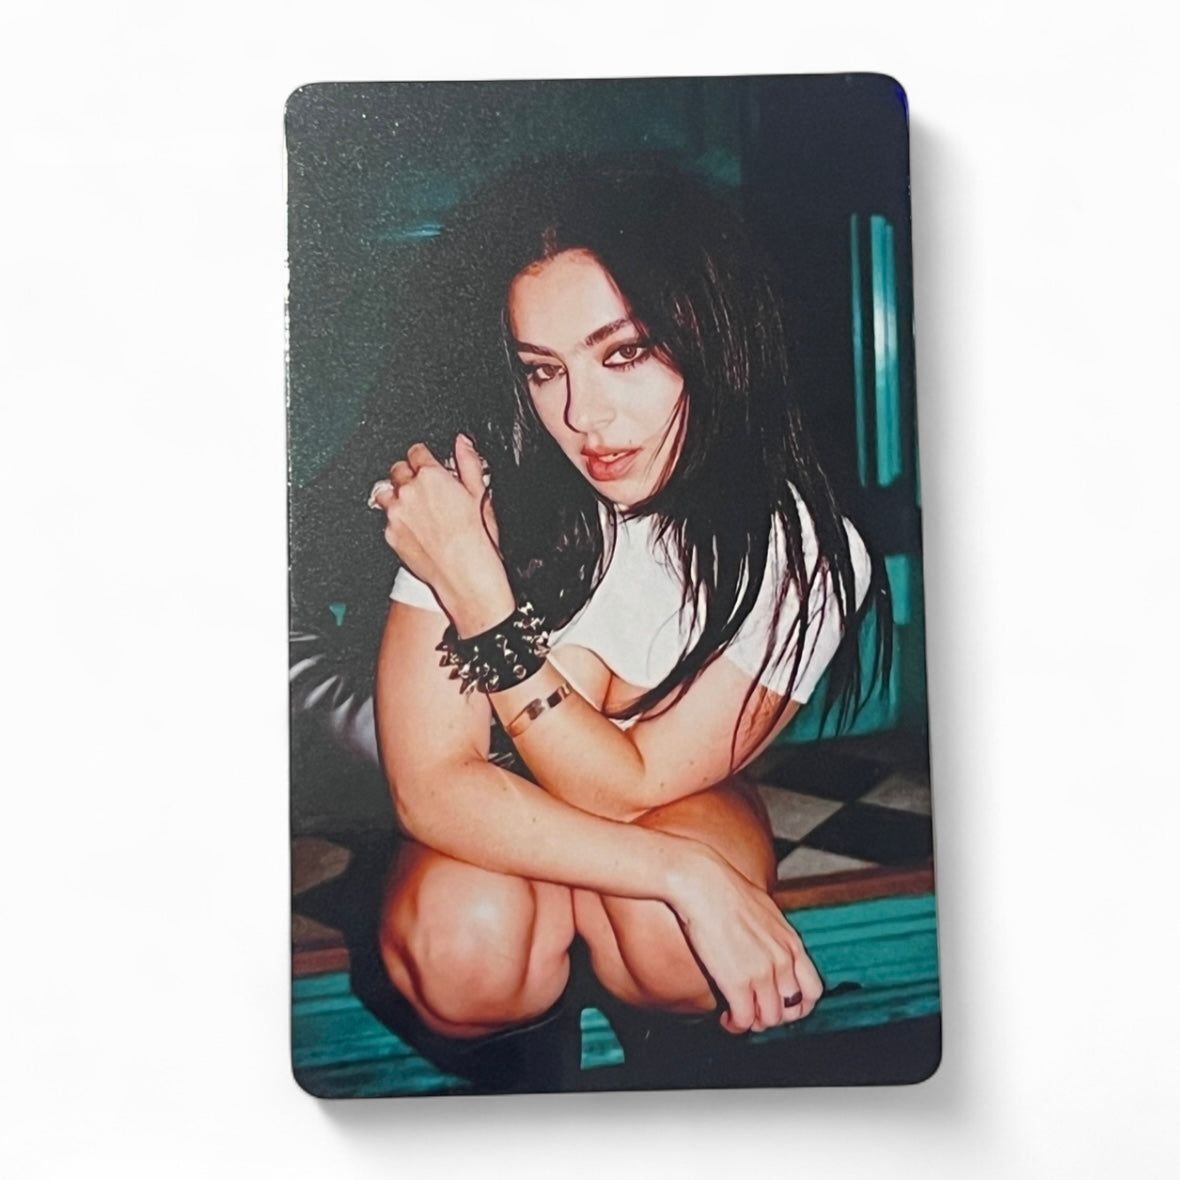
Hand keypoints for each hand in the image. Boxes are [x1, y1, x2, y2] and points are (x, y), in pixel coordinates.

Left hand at [370, 435, 512, 633]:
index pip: (416, 451)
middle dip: (410, 475)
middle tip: (425, 489)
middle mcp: (409, 491)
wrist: (464, 573)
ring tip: (415, 507)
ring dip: (397, 494)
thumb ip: (468, 462)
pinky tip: (416, 528)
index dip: (424, 457)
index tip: (428, 464)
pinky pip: (387, 518)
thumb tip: (462, 443)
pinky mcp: (390, 534)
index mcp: (431, 476)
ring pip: (386, 492)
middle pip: (397, 469)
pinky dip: (397, 519)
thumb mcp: (479, 494)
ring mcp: (396, 513)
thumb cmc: (476, 538)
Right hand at [672, 850, 822, 1033]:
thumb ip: (773, 936)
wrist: (703, 884)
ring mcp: (761, 973)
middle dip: (773, 1016)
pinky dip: (735, 1025)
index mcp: (791, 943)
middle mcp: (782, 961)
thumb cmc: (725, 890)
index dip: (797, 1005)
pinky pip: (744, 1020)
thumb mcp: (764, 911)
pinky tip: (725, 1017)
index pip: (813, 991)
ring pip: (769, 1019)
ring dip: (753, 1023)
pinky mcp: (737, 982)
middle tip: (755, 1011)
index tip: (778, 1003)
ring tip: (737, 1015)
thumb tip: (765, 943)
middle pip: (792, 1010)